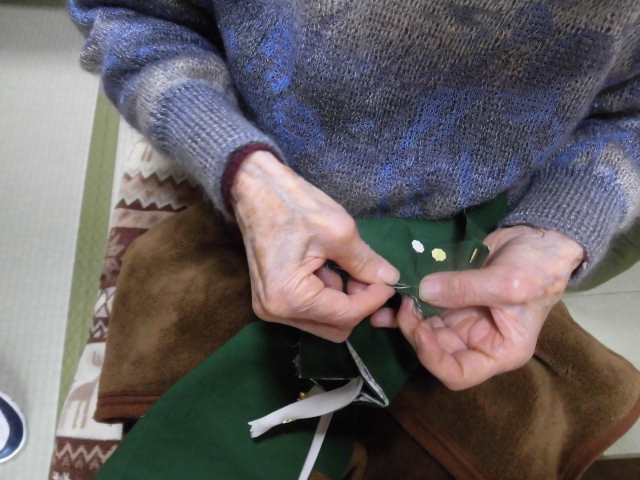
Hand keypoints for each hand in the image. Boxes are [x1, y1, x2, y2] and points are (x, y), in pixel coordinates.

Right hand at [230, 151, 398, 341]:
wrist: (255, 188)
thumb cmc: (293, 205)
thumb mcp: (338, 231)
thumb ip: (365, 262)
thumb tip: (391, 280)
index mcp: (289, 298)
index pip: (345, 315)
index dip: (373, 300)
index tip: (389, 282)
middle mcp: (276, 312)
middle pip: (334, 328)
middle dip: (357, 305)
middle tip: (368, 276)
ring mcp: (270, 308)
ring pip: (324, 322)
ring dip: (343, 301)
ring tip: (347, 268)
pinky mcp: (271, 300)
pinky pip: (309, 310)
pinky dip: (327, 296)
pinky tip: (328, 268)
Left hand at [393, 225, 583, 389]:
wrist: (539, 237)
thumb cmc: (537, 268)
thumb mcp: (508, 282)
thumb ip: (465, 289)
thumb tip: (422, 292)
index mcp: (498, 352)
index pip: (458, 374)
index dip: (433, 359)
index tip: (420, 330)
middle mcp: (477, 341)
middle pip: (435, 351)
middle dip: (415, 332)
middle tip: (405, 305)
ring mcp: (462, 320)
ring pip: (425, 329)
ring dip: (404, 319)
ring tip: (387, 302)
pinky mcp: (450, 299)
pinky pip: (423, 308)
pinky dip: (405, 306)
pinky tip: (386, 300)